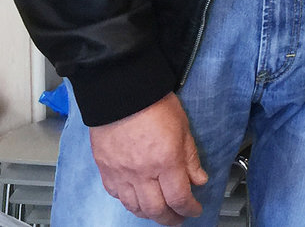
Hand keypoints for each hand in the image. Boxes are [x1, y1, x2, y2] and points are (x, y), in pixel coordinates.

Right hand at [88, 94, 207, 224]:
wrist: (121, 92)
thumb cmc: (154, 103)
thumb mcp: (183, 127)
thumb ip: (190, 157)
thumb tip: (199, 179)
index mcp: (166, 161)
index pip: (179, 198)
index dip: (189, 208)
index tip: (195, 210)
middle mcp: (143, 172)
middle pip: (156, 209)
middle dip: (170, 219)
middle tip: (178, 219)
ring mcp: (121, 173)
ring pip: (134, 207)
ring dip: (149, 214)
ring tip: (159, 212)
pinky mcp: (105, 169)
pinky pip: (116, 195)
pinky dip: (128, 201)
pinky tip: (135, 198)